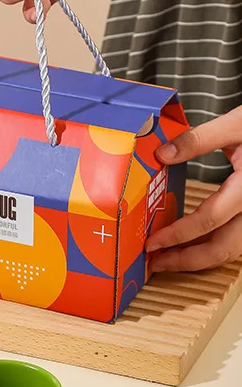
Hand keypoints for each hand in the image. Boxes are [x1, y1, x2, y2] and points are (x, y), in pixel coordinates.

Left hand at [147, 107, 241, 271]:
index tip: (153, 242)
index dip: (177, 235)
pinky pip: (239, 240)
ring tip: (171, 257)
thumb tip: (163, 154)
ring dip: (200, 258)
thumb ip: (200, 139)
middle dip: (186, 261)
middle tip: (156, 262)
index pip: (209, 220)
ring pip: (233, 249)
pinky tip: (194, 244)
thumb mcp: (239, 124)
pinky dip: (215, 246)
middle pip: (223, 249)